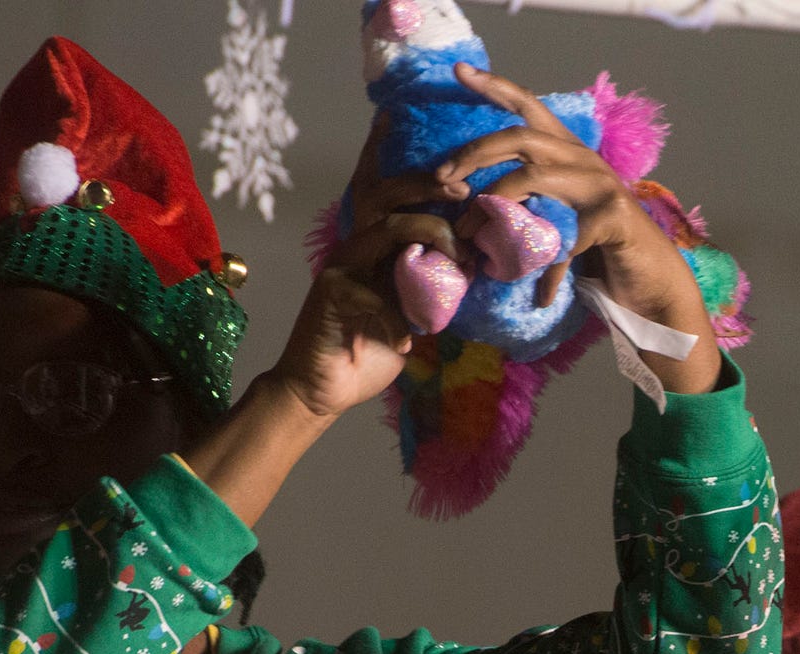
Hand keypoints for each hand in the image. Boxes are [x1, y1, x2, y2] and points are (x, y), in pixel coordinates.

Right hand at [272, 113, 453, 420]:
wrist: (325, 389)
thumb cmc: (371, 348)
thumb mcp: (414, 312)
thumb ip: (433, 285)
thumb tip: (474, 267)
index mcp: (372, 244)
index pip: (378, 189)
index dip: (384, 153)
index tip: (399, 119)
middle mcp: (354, 245)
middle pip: (384, 194)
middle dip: (425, 183)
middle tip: (462, 188)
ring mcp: (340, 266)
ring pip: (388, 229)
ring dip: (432, 237)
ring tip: (462, 263)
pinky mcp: (331, 293)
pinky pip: (376, 290)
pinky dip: (401, 312)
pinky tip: (410, 336)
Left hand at [429, 64, 722, 391]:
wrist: (653, 283)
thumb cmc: (598, 251)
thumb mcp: (558, 218)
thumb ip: (526, 205)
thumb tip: (470, 212)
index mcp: (568, 152)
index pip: (529, 106)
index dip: (494, 86)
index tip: (460, 71)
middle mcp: (584, 159)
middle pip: (521, 136)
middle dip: (475, 154)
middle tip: (443, 179)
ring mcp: (602, 185)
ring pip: (533, 178)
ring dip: (493, 207)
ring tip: (471, 239)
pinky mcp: (614, 218)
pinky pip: (563, 236)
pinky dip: (546, 267)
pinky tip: (541, 293)